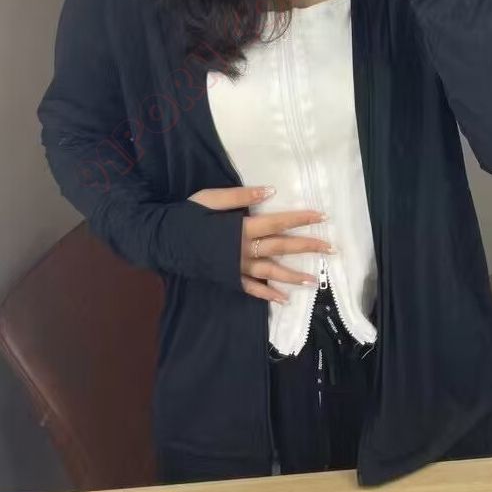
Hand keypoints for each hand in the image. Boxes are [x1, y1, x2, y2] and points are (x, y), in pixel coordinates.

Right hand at [188, 186, 333, 303]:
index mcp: (241, 227)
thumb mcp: (210, 198)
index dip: (301, 219)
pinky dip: (268, 295)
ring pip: (271, 272)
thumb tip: (270, 191)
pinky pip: (252, 289)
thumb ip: (241, 195)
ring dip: (293, 276)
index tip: (322, 217)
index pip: (279, 222)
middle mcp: (243, 249)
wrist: (161, 240)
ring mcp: (236, 267)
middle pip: (282, 247)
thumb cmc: (185, 215)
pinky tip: (284, 300)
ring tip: (314, 280)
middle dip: (307, 247)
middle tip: (330, 249)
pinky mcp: (228, 279)